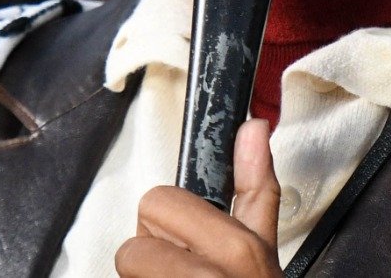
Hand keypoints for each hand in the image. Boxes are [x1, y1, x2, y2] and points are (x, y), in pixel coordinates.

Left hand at [115, 119, 282, 276]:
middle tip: (180, 272)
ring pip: (126, 273)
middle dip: (150, 259)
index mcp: (237, 248)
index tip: (185, 235)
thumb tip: (252, 127)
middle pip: (133, 246)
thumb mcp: (263, 248)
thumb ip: (255, 186)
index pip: (158, 204)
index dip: (168, 220)